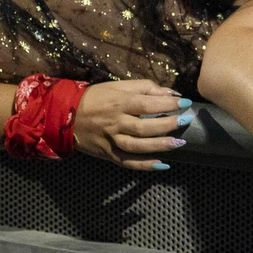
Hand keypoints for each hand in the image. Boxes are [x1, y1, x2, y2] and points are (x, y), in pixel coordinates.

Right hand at [71, 80, 191, 170]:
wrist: (65, 115)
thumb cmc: (97, 98)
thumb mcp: (119, 86)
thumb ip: (146, 88)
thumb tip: (172, 92)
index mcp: (119, 103)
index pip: (147, 104)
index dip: (169, 103)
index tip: (186, 102)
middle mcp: (116, 123)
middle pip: (144, 127)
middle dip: (168, 124)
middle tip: (186, 120)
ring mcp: (111, 141)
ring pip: (137, 146)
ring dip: (160, 146)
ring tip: (179, 143)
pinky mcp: (108, 154)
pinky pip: (127, 162)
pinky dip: (145, 165)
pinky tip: (163, 165)